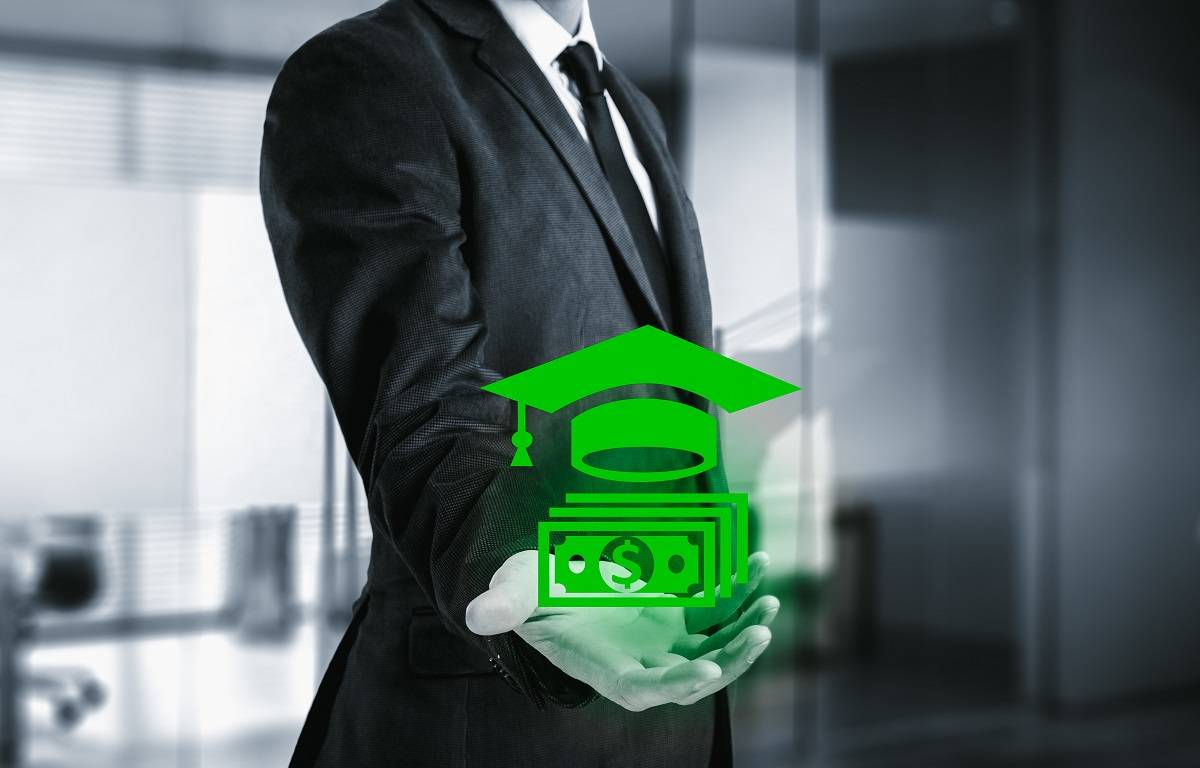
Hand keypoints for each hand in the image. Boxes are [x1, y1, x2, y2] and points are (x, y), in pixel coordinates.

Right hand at [466, 550, 777, 710]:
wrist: (553, 579)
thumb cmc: (531, 590)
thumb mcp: (516, 590)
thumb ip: (503, 603)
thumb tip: (475, 614)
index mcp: (605, 668)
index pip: (645, 689)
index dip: (678, 682)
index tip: (708, 668)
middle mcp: (642, 663)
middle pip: (695, 675)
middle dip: (731, 658)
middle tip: (758, 630)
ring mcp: (665, 642)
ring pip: (716, 646)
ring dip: (745, 627)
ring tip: (768, 600)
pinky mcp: (679, 616)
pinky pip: (718, 609)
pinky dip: (740, 590)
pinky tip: (759, 563)